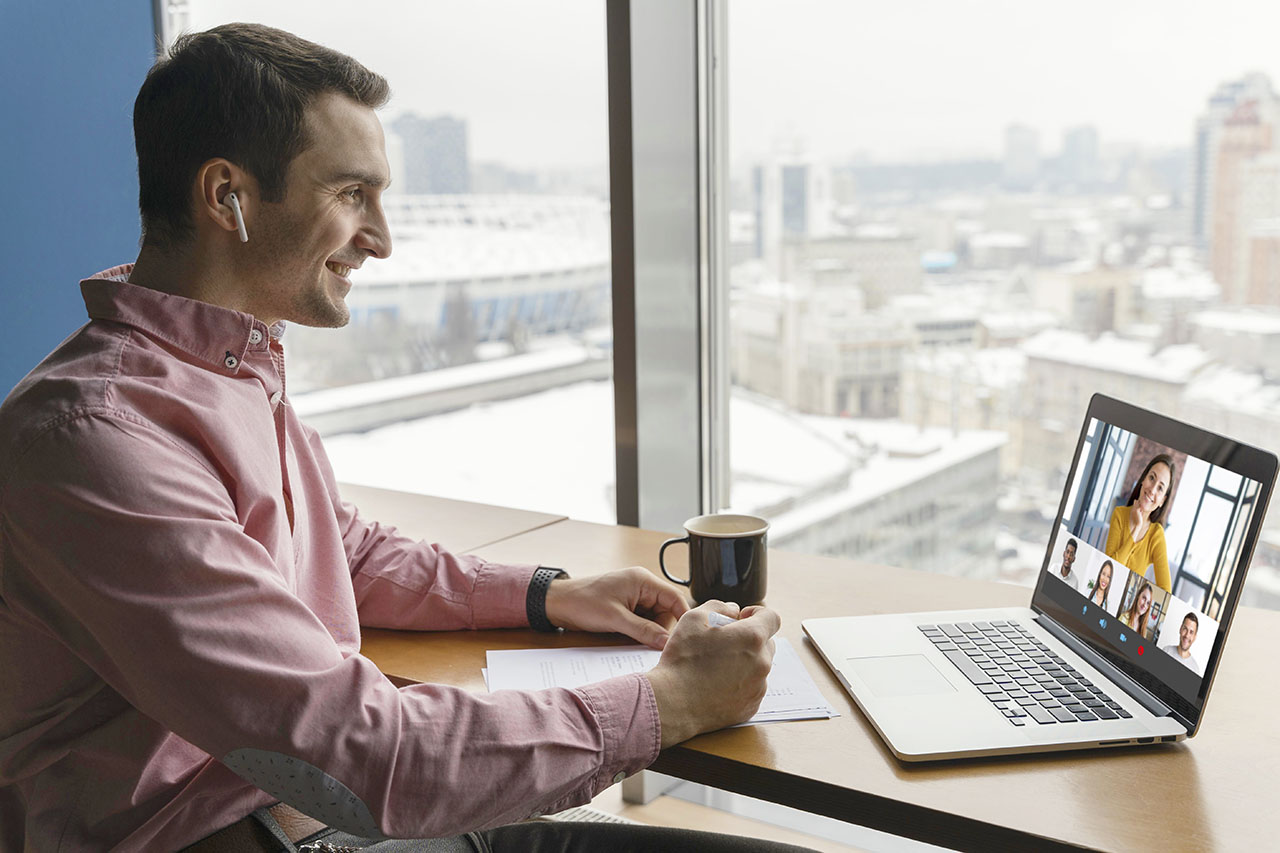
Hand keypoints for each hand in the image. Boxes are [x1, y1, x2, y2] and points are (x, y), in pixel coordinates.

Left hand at [543, 566, 688, 649]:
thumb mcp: (616, 619)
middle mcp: (642, 586)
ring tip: (634, 639)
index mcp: (643, 580)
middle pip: (667, 611)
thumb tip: (667, 642)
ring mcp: (634, 597)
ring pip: (655, 619)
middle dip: (661, 629)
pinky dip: (640, 632)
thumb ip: (644, 630)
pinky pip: (643, 621)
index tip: (686, 637)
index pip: (675, 598)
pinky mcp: (627, 607)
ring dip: (649, 632)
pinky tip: (630, 638)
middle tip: (650, 644)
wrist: (557, 603)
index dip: (683, 617)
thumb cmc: (583, 603)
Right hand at [643, 601, 780, 747]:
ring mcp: (758, 687)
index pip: (772, 617)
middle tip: (724, 642)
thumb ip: (719, 606)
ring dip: (745, 661)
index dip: (757, 613)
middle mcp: (761, 663)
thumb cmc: (683, 661)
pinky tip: (718, 683)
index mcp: (752, 638)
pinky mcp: (751, 706)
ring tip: (717, 665)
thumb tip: (732, 610)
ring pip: (759, 666)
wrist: (674, 704)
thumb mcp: (694, 618)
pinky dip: (740, 682)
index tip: (742, 618)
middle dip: (749, 638)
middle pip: (767, 642)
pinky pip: (752, 687)